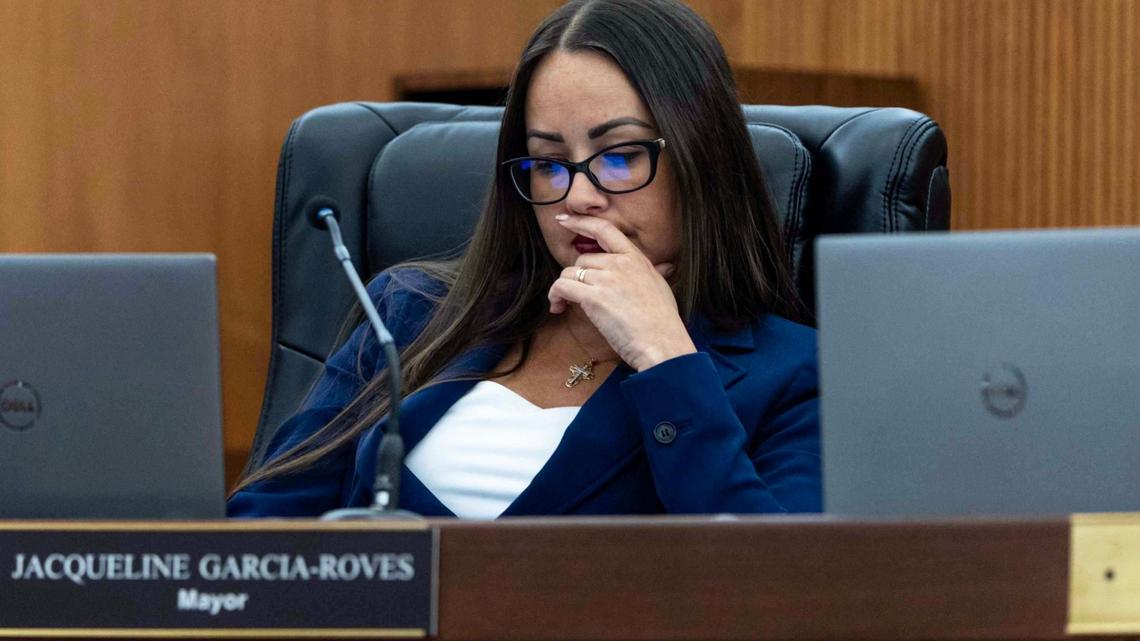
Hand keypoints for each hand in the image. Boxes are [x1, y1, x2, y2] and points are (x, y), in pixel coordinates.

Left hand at [548, 213, 696, 371]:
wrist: (662, 344)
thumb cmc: (663, 322)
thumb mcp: (663, 288)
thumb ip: (657, 273)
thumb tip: (667, 267)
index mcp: (636, 258)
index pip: (605, 230)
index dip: (581, 222)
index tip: (564, 220)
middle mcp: (620, 263)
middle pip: (582, 259)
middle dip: (575, 277)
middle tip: (574, 295)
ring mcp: (607, 279)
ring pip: (569, 273)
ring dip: (563, 289)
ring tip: (563, 304)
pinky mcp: (594, 297)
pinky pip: (562, 287)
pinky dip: (555, 296)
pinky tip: (557, 307)